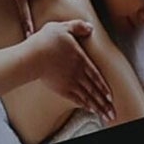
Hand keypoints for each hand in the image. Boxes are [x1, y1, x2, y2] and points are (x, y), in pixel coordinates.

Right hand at [0, 14, 122, 123]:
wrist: (30, 57)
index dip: (105, 86)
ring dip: (97, 107)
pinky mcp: (58, 87)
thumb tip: (90, 28)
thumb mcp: (62, 27)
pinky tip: (89, 109)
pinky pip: (74, 98)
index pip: (97, 75)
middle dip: (105, 103)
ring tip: (106, 116)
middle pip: (94, 90)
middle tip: (113, 113)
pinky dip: (83, 104)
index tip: (111, 97)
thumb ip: (77, 27)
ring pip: (87, 97)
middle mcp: (78, 73)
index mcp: (81, 59)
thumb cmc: (44, 42)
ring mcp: (68, 82)